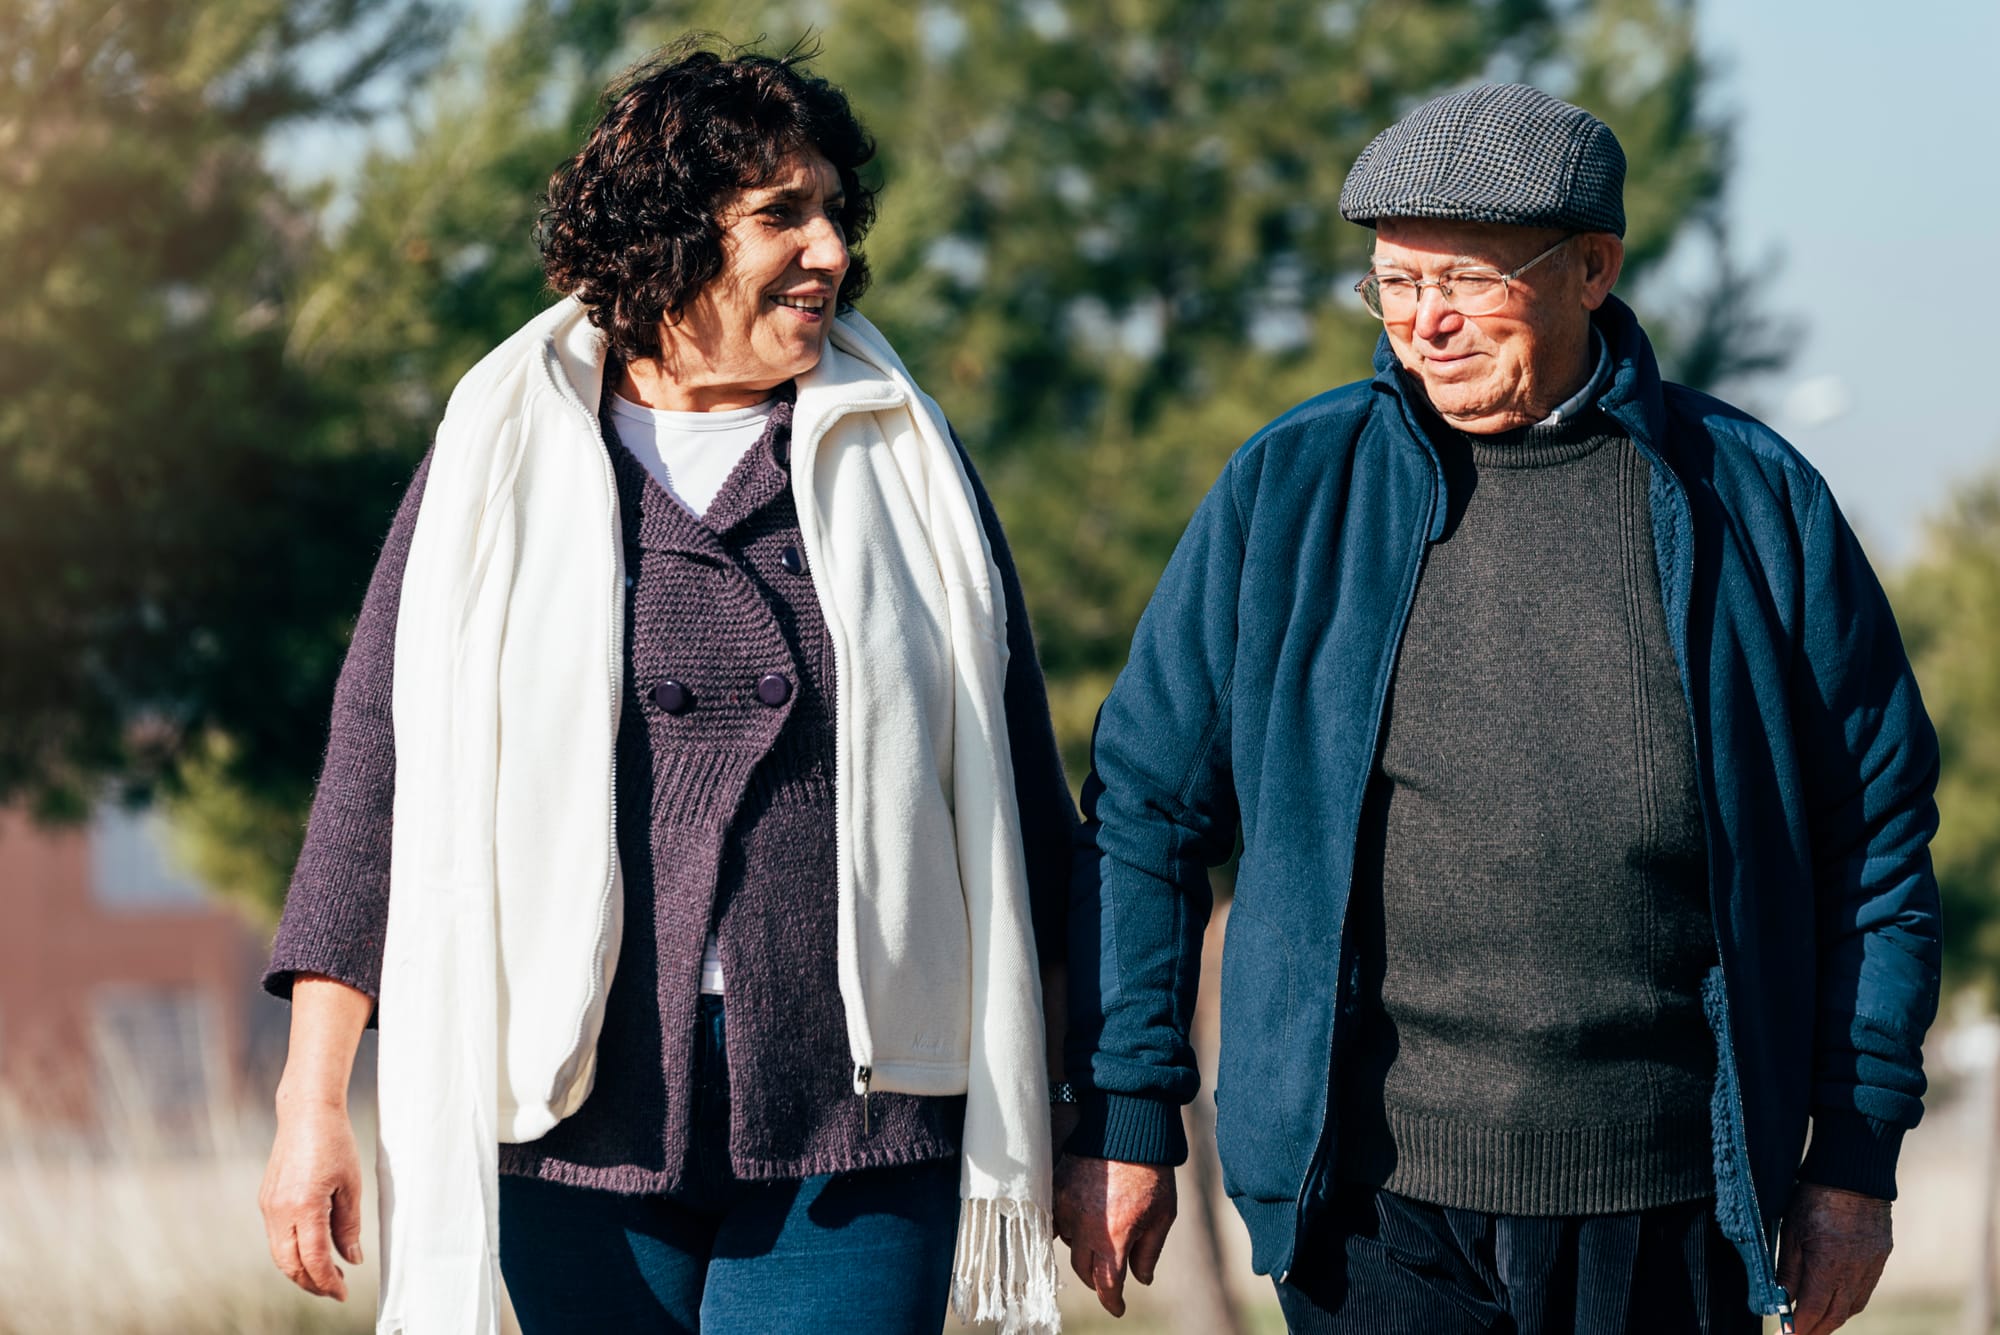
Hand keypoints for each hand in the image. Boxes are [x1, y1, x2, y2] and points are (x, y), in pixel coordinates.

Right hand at [259, 1097, 364, 1300]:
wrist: (306, 1114)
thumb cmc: (335, 1144)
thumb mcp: (351, 1185)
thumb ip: (349, 1226)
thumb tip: (352, 1260)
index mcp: (304, 1207)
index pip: (314, 1259)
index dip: (328, 1282)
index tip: (343, 1293)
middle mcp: (280, 1211)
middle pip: (290, 1265)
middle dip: (312, 1283)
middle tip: (335, 1289)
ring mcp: (269, 1206)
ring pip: (279, 1254)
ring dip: (301, 1270)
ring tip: (327, 1274)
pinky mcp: (266, 1201)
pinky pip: (276, 1238)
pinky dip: (292, 1252)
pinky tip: (312, 1250)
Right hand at [1052, 1154, 1175, 1316]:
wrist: (1127, 1127)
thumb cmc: (1152, 1172)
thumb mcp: (1163, 1216)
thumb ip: (1149, 1252)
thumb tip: (1142, 1279)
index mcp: (1114, 1237)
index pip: (1107, 1285)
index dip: (1112, 1302)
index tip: (1118, 1308)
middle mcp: (1085, 1227)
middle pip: (1084, 1270)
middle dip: (1098, 1279)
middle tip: (1110, 1279)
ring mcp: (1067, 1207)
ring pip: (1068, 1244)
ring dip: (1083, 1249)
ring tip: (1099, 1241)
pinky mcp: (1057, 1188)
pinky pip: (1056, 1220)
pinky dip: (1067, 1227)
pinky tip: (1080, 1224)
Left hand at [1775, 1182, 1891, 1334]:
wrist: (1852, 1175)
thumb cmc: (1815, 1198)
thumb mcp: (1791, 1232)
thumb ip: (1787, 1270)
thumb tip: (1781, 1299)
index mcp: (1829, 1266)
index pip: (1814, 1310)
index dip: (1800, 1327)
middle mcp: (1855, 1272)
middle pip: (1837, 1315)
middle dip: (1817, 1329)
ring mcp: (1872, 1266)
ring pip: (1853, 1305)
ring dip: (1834, 1317)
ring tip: (1815, 1321)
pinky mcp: (1880, 1257)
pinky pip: (1865, 1289)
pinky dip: (1849, 1300)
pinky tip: (1836, 1299)